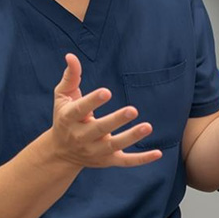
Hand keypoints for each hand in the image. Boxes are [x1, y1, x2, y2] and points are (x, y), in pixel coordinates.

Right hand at [49, 53, 162, 167]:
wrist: (60, 153)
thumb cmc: (64, 117)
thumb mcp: (63, 97)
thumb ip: (71, 77)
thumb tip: (71, 56)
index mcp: (69, 119)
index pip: (80, 110)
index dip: (93, 101)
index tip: (107, 92)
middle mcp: (81, 137)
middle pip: (99, 129)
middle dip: (116, 121)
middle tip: (132, 109)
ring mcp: (95, 151)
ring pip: (115, 146)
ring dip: (132, 137)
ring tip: (148, 126)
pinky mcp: (107, 160)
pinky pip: (126, 161)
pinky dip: (141, 159)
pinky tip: (158, 153)